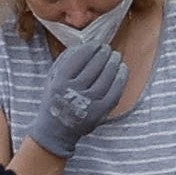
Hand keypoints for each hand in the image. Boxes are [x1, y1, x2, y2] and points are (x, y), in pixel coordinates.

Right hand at [25, 47, 131, 164]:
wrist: (55, 131)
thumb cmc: (55, 99)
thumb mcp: (52, 79)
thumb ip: (64, 61)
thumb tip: (84, 43)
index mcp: (59, 82)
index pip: (78, 59)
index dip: (90, 49)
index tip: (96, 43)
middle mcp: (73, 92)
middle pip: (93, 68)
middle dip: (103, 55)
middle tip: (108, 48)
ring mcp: (87, 104)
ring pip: (105, 79)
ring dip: (113, 64)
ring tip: (116, 56)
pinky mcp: (99, 113)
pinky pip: (114, 93)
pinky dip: (121, 79)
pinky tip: (123, 69)